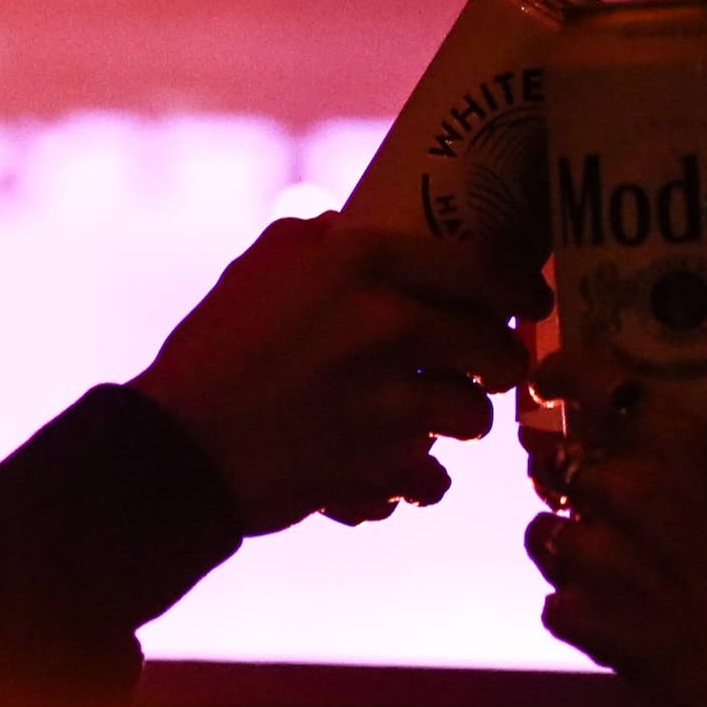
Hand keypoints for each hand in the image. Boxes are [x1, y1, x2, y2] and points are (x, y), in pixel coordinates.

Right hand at [137, 214, 541, 534]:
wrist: (177, 445)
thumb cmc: (215, 348)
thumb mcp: (262, 266)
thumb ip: (320, 239)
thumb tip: (354, 225)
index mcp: (366, 264)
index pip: (484, 269)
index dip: (518, 289)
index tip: (529, 300)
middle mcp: (392, 327)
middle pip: (497, 351)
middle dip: (497, 365)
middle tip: (481, 367)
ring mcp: (392, 402)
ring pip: (475, 419)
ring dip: (458, 423)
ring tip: (430, 418)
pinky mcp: (381, 467)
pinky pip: (433, 478)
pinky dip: (418, 482)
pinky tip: (397, 473)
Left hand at [523, 343, 706, 706]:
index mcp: (679, 449)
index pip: (592, 380)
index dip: (561, 371)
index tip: (551, 381)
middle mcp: (624, 492)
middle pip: (553, 460)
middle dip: (563, 469)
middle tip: (587, 480)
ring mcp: (596, 559)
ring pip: (543, 530)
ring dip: (563, 537)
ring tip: (596, 551)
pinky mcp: (583, 618)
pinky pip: (552, 598)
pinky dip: (572, 602)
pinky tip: (603, 608)